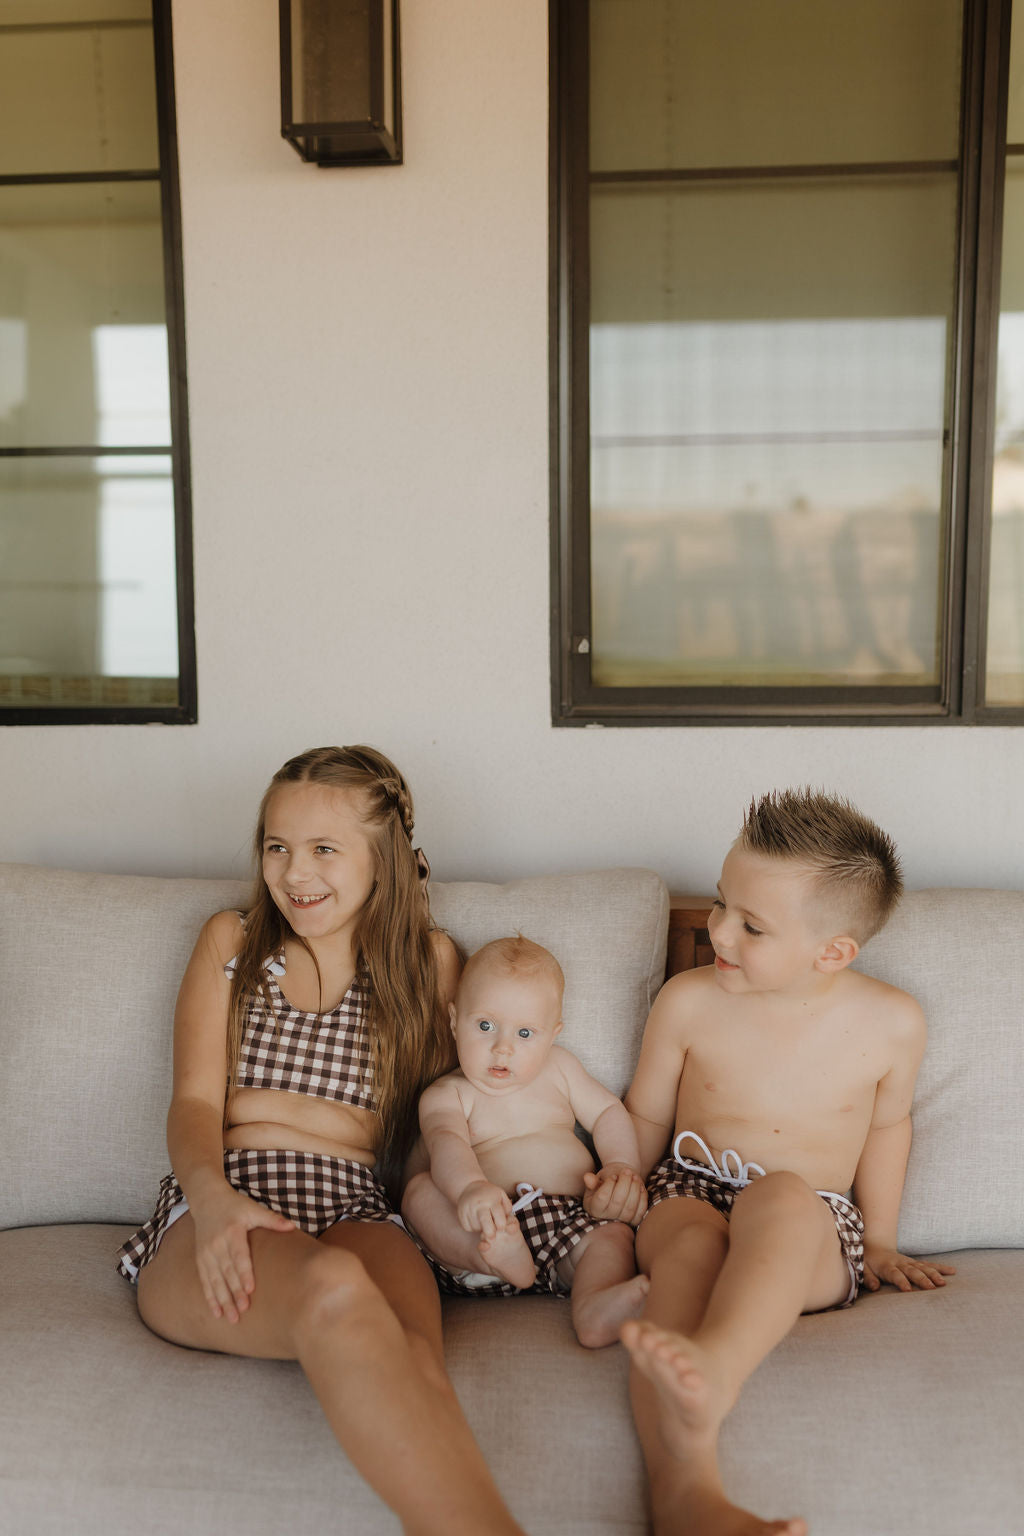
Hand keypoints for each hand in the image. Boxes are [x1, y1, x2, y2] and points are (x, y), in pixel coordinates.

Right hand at [191, 1187, 294, 1321]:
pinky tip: (216, 1313)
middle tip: (243, 1310)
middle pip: (226, 1272)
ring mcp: (207, 1253)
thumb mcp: (253, 1208)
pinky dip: (210, 1297)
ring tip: (231, 1318)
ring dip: (222, 1300)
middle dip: (234, 1293)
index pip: (239, 1256)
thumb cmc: (235, 1206)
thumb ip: (272, 1219)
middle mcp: (217, 1244)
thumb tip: (292, 1227)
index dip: (243, 1273)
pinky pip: (205, 1281)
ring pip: (214, 1280)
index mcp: (232, 1232)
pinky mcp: (201, 1259)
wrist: (207, 1200)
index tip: (250, 1290)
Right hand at [456, 1180, 512, 1238]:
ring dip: (481, 1228)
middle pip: (485, 1223)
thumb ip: (508, 1207)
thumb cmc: (488, 1194)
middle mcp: (479, 1205)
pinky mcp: (462, 1217)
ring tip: (483, 1219)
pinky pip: (469, 1227)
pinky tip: (475, 1219)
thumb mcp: (501, 1195)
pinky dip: (473, 1227)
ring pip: (477, 1227)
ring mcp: (469, 1210)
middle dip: (490, 1233)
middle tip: (492, 1237)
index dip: (501, 1226)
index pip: (499, 1218)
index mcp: (492, 1200)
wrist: (468, 1188)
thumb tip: (508, 1221)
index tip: (501, 1228)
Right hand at [583, 1163, 647, 1225]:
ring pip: (630, 1207)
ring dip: (634, 1189)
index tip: (613, 1176)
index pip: (602, 1198)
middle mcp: (606, 1218)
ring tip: (634, 1176)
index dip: (609, 1185)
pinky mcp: (634, 1221)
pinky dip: (642, 1197)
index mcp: (593, 1208)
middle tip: (626, 1171)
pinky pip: (641, 1211)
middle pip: (617, 1202)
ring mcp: (622, 1222)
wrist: (618, 1187)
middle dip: (624, 1184)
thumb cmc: (605, 1182)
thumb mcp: (597, 1180)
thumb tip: (587, 1177)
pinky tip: (640, 1186)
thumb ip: (593, 1181)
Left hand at [862, 1242, 955, 1292]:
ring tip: (943, 1283)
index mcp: (887, 1266)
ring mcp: (910, 1262)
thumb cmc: (867, 1261)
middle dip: (922, 1279)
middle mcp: (900, 1263)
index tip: (908, 1290)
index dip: (901, 1281)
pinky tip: (952, 1271)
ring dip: (934, 1274)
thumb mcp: (862, 1267)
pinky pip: (929, 1264)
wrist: (875, 1245)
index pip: (895, 1275)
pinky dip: (941, 1268)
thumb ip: (868, 1277)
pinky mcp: (916, 1263)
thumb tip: (874, 1287)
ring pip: (924, 1268)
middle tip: (931, 1288)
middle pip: (913, 1271)